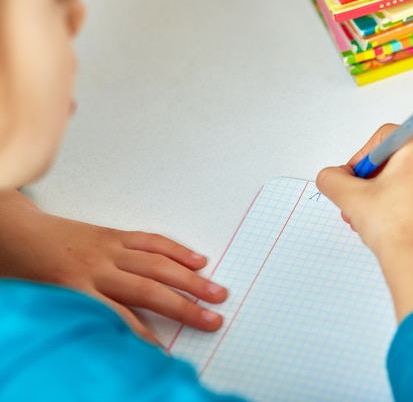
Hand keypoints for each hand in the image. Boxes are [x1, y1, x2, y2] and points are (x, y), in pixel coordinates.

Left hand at [0, 190, 226, 343]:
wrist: (15, 234)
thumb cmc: (28, 274)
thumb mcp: (50, 304)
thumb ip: (86, 317)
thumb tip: (123, 337)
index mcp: (76, 289)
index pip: (120, 319)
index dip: (145, 337)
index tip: (165, 354)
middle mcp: (97, 268)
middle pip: (149, 290)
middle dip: (185, 307)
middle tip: (212, 320)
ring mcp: (110, 249)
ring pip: (157, 265)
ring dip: (191, 280)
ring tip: (216, 292)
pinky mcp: (114, 235)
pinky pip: (151, 241)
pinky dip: (176, 251)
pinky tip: (197, 261)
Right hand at [316, 125, 412, 320]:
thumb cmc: (398, 228)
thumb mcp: (351, 197)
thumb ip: (332, 179)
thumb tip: (330, 176)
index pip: (383, 139)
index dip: (361, 159)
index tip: (354, 178)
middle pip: (397, 158)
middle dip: (373, 180)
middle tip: (361, 199)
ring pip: (411, 177)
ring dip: (387, 192)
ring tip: (373, 215)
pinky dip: (407, 202)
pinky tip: (392, 222)